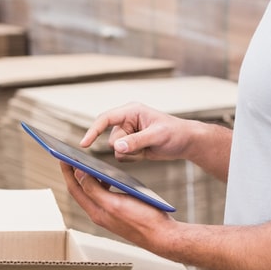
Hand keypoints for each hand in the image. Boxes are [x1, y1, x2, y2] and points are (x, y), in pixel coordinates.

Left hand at [60, 161, 173, 247]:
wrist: (163, 236)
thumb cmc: (143, 222)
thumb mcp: (115, 203)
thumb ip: (95, 190)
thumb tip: (79, 175)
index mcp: (96, 212)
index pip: (75, 189)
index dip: (67, 172)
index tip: (61, 156)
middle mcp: (100, 213)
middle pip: (81, 190)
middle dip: (74, 173)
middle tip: (69, 157)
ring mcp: (110, 213)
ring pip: (93, 192)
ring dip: (88, 177)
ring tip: (85, 164)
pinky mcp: (120, 211)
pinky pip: (105, 195)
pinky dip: (103, 183)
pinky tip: (108, 177)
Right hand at [80, 102, 194, 162]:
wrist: (186, 142)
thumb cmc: (175, 133)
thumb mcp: (157, 136)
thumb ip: (136, 141)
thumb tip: (116, 147)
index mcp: (131, 111)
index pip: (105, 119)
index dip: (93, 130)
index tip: (84, 144)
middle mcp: (126, 121)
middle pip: (111, 140)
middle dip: (126, 147)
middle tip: (145, 145)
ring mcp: (127, 134)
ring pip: (116, 150)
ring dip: (131, 154)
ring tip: (147, 148)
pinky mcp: (130, 144)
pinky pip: (122, 156)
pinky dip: (133, 158)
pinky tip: (146, 153)